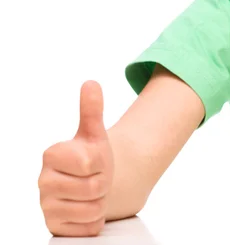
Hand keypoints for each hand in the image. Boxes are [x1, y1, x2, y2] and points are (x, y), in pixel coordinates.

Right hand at [39, 81, 114, 236]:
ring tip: (91, 193)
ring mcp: (45, 206)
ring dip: (101, 202)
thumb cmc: (92, 158)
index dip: (103, 162)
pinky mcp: (53, 228)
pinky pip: (88, 228)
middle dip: (104, 183)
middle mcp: (43, 181)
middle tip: (96, 178)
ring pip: (93, 209)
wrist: (91, 184)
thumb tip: (91, 82)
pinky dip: (95, 221)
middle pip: (95, 187)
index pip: (91, 161)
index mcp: (51, 154)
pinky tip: (86, 209)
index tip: (94, 161)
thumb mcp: (95, 133)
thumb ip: (92, 109)